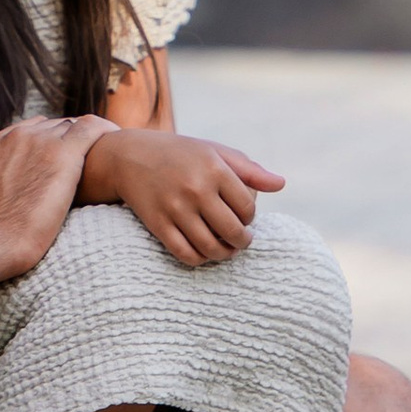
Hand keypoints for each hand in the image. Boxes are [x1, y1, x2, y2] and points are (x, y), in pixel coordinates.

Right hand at [0, 115, 99, 282]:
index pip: (27, 133)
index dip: (44, 147)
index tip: (56, 165)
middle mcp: (15, 137)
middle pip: (52, 127)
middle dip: (68, 142)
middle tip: (88, 165)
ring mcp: (40, 143)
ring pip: (74, 127)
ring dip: (89, 142)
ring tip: (107, 158)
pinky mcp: (63, 155)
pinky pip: (93, 129)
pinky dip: (106, 132)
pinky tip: (118, 144)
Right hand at [83, 127, 284, 265]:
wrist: (129, 156)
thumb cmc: (181, 154)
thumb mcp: (214, 152)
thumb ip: (249, 169)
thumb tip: (281, 184)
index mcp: (214, 168)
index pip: (247, 207)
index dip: (250, 218)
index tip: (245, 218)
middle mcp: (195, 189)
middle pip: (233, 231)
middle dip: (242, 241)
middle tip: (242, 241)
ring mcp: (175, 208)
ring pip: (210, 247)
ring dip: (223, 254)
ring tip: (226, 249)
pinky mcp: (157, 224)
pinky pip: (185, 254)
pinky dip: (199, 260)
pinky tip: (203, 253)